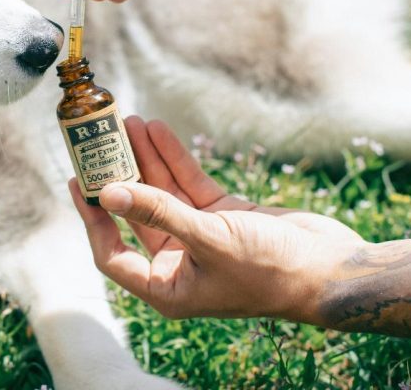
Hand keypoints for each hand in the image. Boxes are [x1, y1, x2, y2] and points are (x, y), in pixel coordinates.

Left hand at [70, 117, 365, 321]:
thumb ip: (159, 213)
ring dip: (145, 159)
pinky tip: (158, 130)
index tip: (79, 182)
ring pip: (162, 193)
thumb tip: (110, 192)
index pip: (112, 254)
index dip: (93, 219)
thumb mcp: (209, 239)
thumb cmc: (270, 270)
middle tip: (99, 142)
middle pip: (135, 214)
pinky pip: (189, 183)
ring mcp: (200, 237)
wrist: (331, 268)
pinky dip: (174, 158)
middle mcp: (179, 264)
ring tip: (129, 122)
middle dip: (119, 177)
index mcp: (167, 288)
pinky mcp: (223, 216)